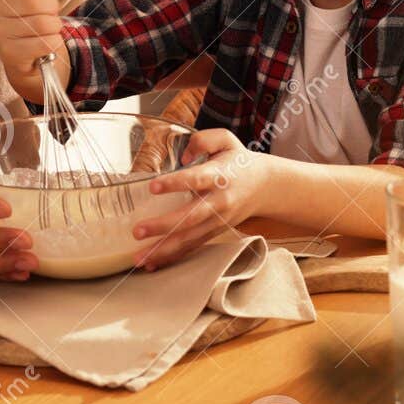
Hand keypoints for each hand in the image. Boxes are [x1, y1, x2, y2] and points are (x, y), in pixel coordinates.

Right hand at [0, 0, 67, 103]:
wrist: (27, 54)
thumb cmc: (31, 16)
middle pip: (32, 1)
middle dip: (51, 7)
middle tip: (48, 14)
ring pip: (42, 23)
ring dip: (54, 26)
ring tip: (48, 28)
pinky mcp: (8, 53)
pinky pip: (45, 43)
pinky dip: (54, 42)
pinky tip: (46, 42)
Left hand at [129, 128, 277, 270]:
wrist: (266, 186)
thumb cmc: (239, 161)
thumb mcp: (226, 140)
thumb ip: (204, 140)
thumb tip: (183, 156)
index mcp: (220, 176)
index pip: (196, 179)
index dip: (175, 183)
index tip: (153, 187)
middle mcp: (219, 202)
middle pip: (190, 217)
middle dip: (163, 226)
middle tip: (138, 230)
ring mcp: (217, 221)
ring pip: (190, 239)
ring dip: (163, 250)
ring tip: (138, 257)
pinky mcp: (214, 232)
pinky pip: (192, 247)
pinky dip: (172, 257)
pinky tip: (151, 263)